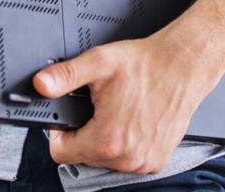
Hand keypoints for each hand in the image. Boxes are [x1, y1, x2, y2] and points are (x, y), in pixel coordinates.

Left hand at [31, 34, 220, 174]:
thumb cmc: (147, 65)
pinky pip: (128, 161)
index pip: (60, 153)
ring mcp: (143, 162)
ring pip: (105, 160)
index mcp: (107, 139)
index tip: (69, 117)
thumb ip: (65, 76)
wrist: (183, 64)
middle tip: (100, 108)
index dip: (59, 132)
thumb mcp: (99, 63)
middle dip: (85, 134)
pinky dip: (126, 145)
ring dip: (106, 141)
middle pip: (84, 156)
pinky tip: (134, 123)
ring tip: (119, 113)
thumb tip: (41, 84)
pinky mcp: (157, 161)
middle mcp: (126, 158)